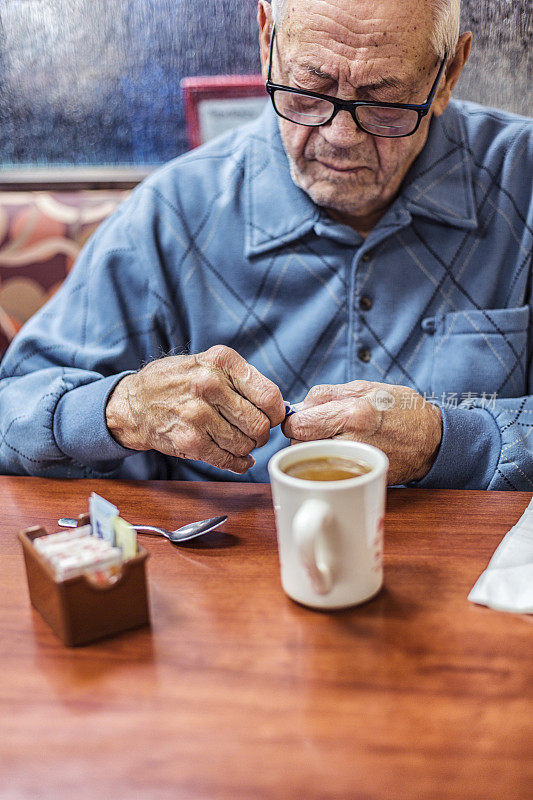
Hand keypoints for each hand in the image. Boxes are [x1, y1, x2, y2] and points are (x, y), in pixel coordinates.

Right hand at [106, 345, 284, 472]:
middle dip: (261, 435)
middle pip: (259, 424)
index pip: (269, 396)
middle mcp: (209, 384)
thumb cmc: (178, 382)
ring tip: (237, 442)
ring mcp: (197, 413)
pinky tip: (235, 459)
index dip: (275, 413)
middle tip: (253, 434)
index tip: (269, 417)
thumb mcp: (209, 364)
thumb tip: (278, 409)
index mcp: (222, 361)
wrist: (134, 402)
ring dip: (246, 449)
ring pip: (245, 444)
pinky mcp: (188, 440)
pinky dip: (236, 464)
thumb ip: (242, 380)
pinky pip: (226, 459)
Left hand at [282, 380, 442, 484]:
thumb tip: (299, 407)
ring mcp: (356, 463)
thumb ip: (327, 395)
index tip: (300, 419)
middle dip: (301, 436)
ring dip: (313, 450)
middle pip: (299, 444)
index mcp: (352, 414)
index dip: (293, 421)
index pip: (298, 424)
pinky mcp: (359, 478)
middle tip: (316, 430)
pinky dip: (328, 464)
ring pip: (311, 459)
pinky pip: (329, 471)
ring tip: (331, 440)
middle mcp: (353, 441)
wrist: (433, 440)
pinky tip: (341, 454)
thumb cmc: (401, 409)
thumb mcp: (365, 387)